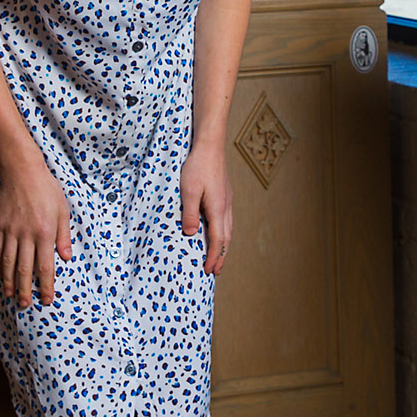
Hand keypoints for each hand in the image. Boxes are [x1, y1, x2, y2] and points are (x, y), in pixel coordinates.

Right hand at [0, 157, 74, 308]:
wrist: (22, 171)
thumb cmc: (47, 189)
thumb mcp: (63, 210)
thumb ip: (64, 236)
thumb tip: (66, 258)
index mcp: (45, 233)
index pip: (45, 266)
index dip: (46, 286)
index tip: (47, 300)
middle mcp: (26, 235)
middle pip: (25, 269)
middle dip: (26, 290)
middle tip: (25, 305)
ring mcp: (11, 231)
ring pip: (9, 263)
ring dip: (10, 282)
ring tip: (11, 295)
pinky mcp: (0, 226)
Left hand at [179, 143, 232, 275]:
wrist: (210, 145)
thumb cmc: (197, 166)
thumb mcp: (188, 190)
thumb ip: (190, 213)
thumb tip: (191, 234)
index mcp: (217, 209)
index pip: (217, 240)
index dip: (214, 257)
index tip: (210, 270)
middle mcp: (226, 207)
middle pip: (226, 238)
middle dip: (221, 256)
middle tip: (216, 271)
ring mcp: (227, 201)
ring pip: (229, 229)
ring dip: (224, 246)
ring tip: (219, 256)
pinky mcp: (225, 195)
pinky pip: (227, 220)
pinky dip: (223, 233)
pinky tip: (218, 232)